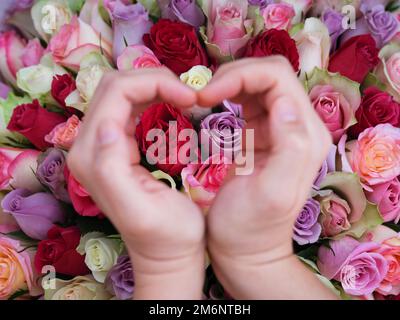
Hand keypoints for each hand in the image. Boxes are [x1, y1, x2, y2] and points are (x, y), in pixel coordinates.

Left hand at [68, 68, 204, 298]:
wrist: (167, 254)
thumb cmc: (167, 236)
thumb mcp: (141, 209)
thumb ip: (111, 168)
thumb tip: (106, 128)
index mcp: (94, 158)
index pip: (116, 92)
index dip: (155, 84)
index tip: (190, 98)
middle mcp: (87, 147)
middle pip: (114, 85)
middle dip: (154, 80)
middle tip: (188, 95)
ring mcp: (99, 146)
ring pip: (120, 91)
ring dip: (152, 86)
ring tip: (183, 98)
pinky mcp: (113, 147)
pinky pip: (126, 106)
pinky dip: (149, 97)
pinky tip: (169, 105)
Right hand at [198, 57, 335, 298]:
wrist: (245, 249)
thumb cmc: (250, 227)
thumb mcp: (271, 193)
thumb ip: (289, 147)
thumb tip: (284, 103)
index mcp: (304, 135)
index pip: (276, 77)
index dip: (240, 76)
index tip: (207, 96)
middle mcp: (298, 126)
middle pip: (269, 74)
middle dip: (233, 75)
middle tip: (201, 96)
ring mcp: (281, 128)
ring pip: (259, 82)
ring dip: (230, 82)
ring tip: (203, 99)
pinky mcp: (263, 133)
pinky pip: (250, 98)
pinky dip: (229, 93)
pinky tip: (212, 104)